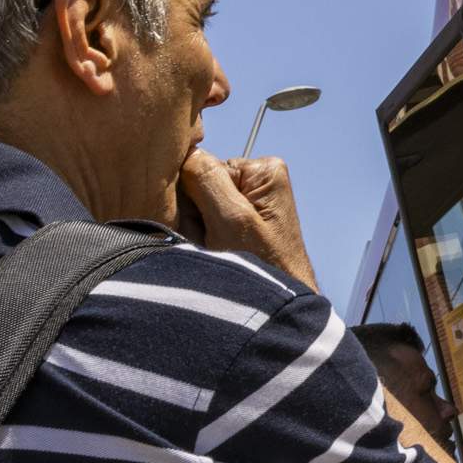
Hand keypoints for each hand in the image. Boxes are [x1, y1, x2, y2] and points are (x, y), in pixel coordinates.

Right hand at [176, 152, 318, 287]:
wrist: (278, 310)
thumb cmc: (264, 267)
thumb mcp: (232, 219)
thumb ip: (206, 179)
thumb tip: (185, 152)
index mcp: (262, 171)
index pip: (201, 166)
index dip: (193, 197)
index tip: (209, 223)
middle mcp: (255, 181)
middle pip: (196, 186)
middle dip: (195, 218)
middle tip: (214, 244)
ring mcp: (246, 204)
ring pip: (194, 209)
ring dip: (196, 233)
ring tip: (218, 253)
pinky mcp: (238, 225)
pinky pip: (201, 226)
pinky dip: (200, 243)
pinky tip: (216, 256)